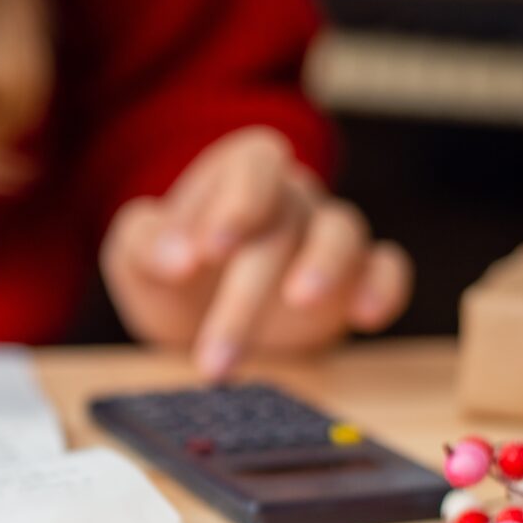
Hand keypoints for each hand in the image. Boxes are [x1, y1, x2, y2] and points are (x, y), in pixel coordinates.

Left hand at [100, 126, 411, 380]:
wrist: (194, 307)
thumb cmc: (169, 267)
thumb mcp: (136, 252)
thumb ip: (146, 243)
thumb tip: (175, 259)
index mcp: (238, 172)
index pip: (254, 164)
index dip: (237, 203)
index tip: (208, 251)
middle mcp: (290, 195)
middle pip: (280, 226)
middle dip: (244, 296)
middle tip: (213, 357)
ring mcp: (326, 234)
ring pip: (341, 234)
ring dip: (323, 269)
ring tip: (298, 303)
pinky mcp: (354, 276)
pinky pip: (386, 267)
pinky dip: (383, 287)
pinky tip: (366, 317)